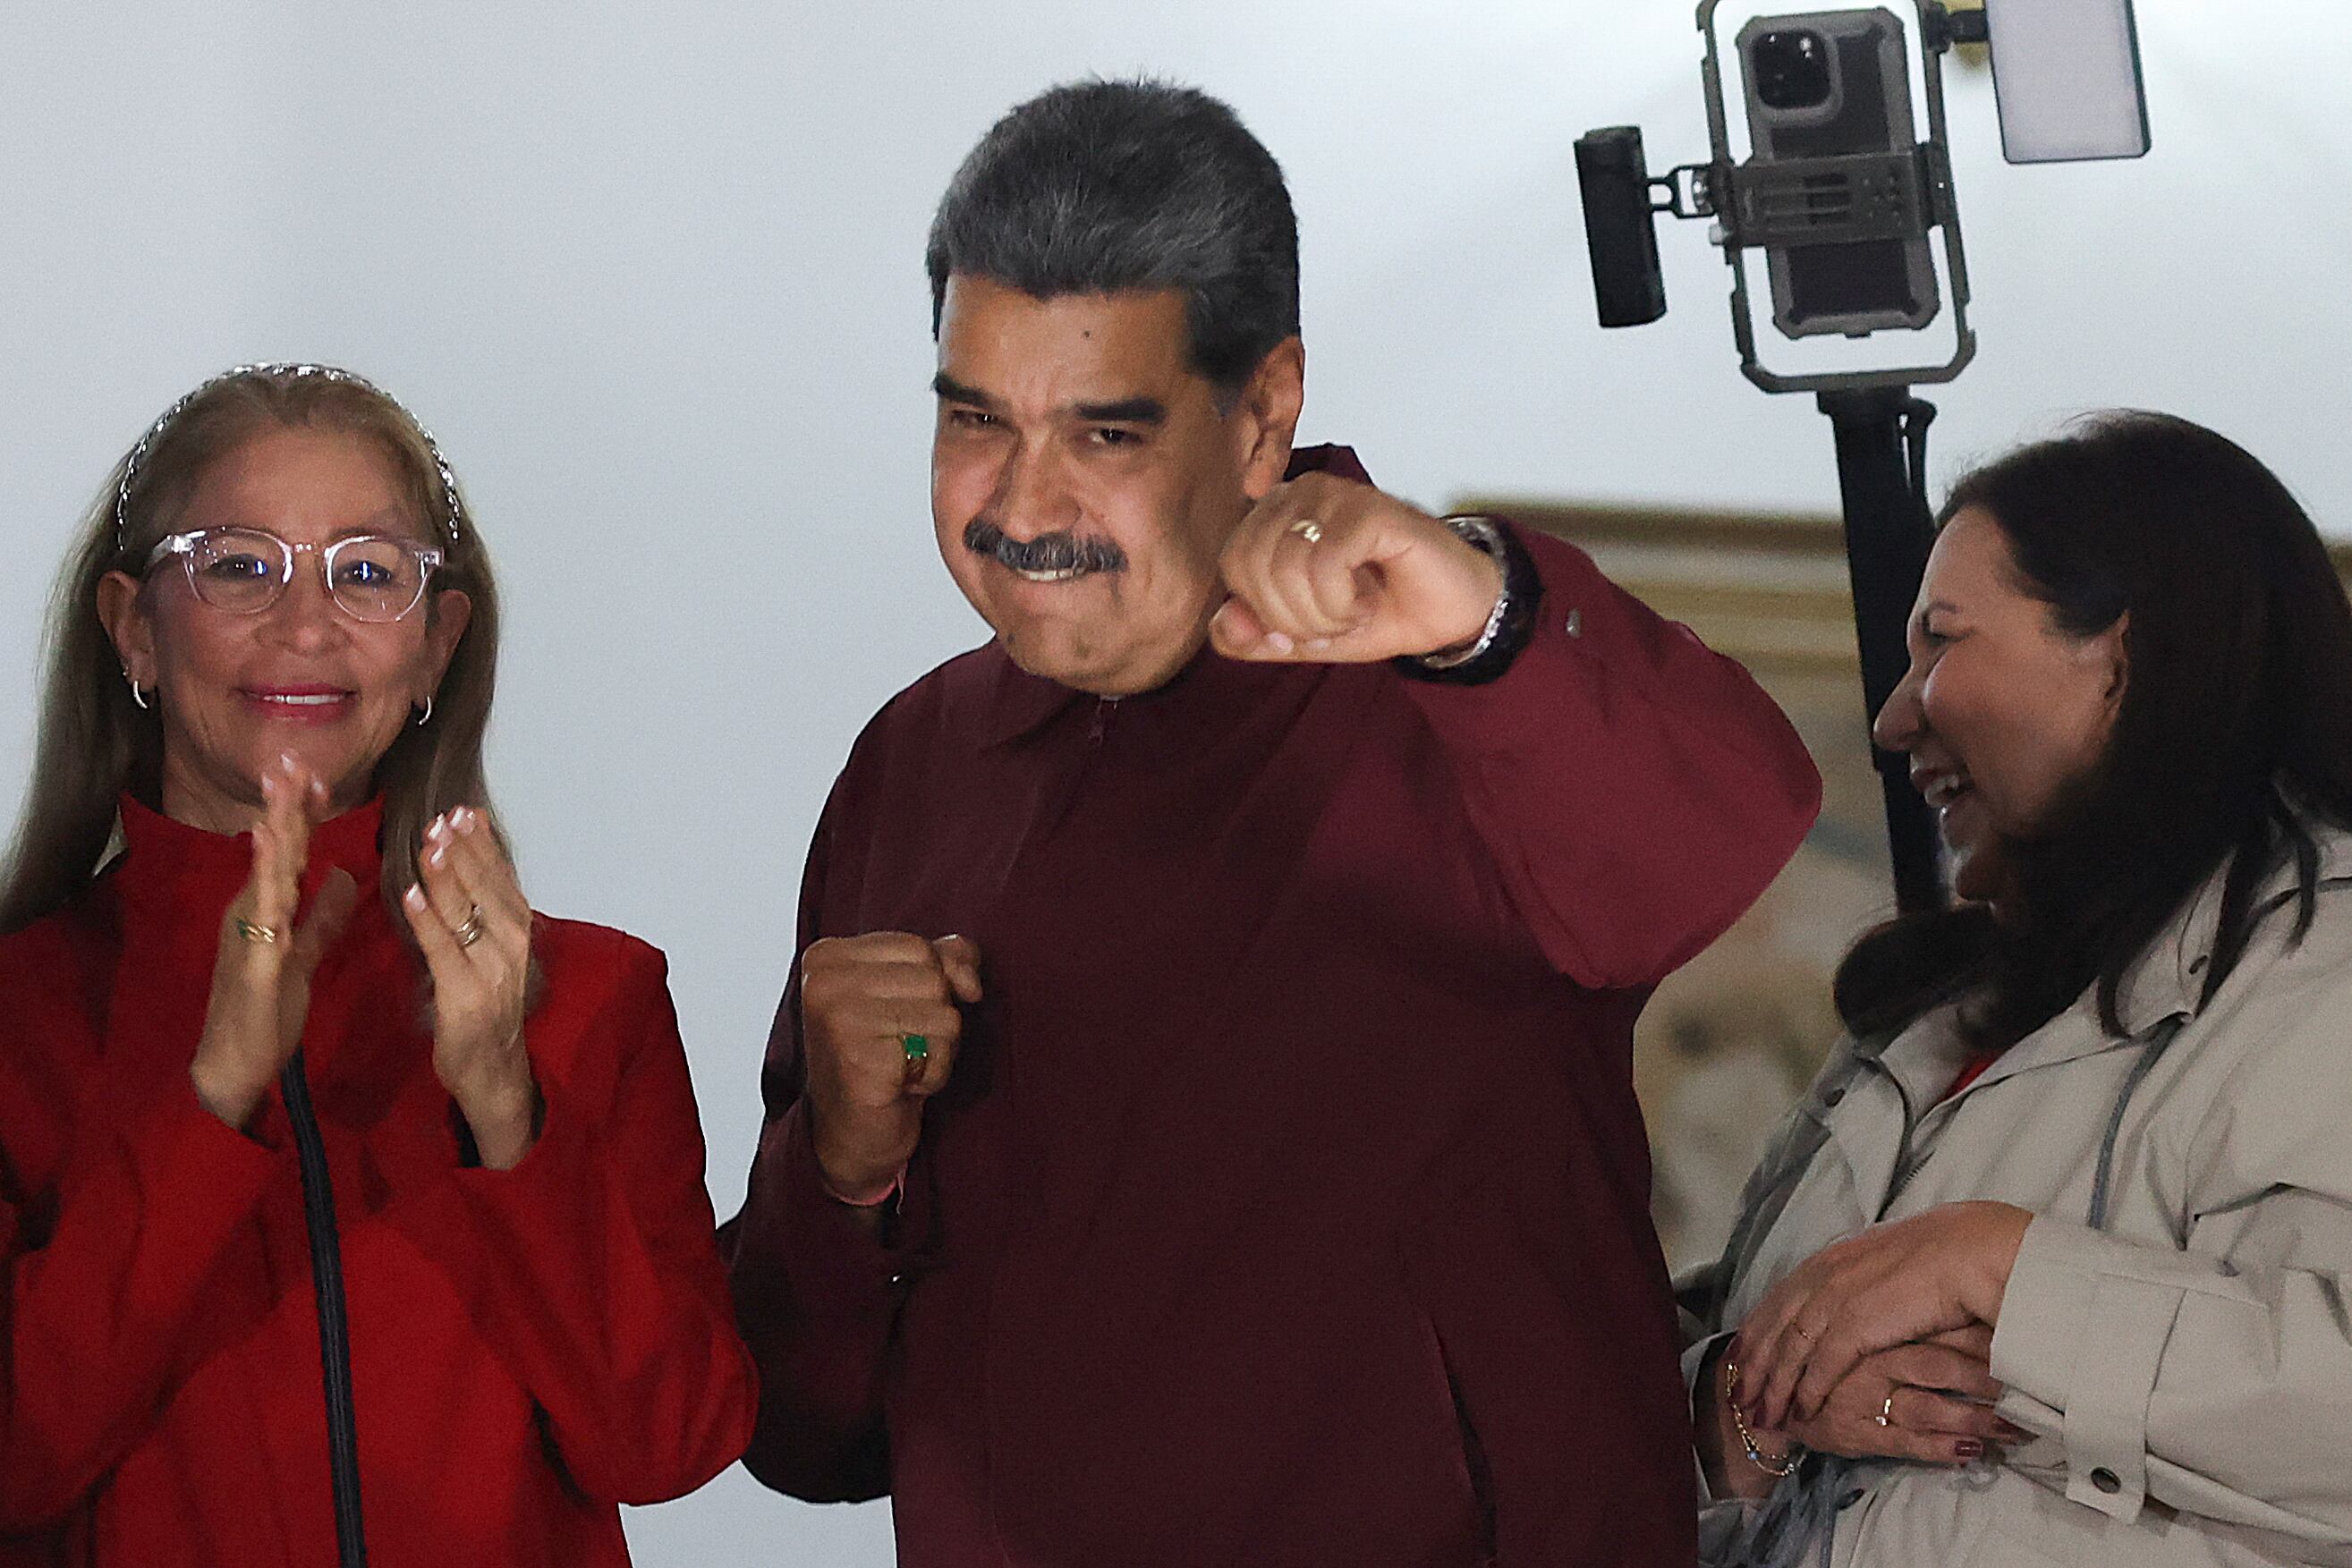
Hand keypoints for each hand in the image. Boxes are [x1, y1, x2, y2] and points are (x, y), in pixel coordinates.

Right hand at [188, 754, 359, 1130]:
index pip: (291, 852)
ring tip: (282, 782)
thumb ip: (322, 916)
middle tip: (292, 756)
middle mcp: (254, 909)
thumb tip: (342, 876)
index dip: (303, 815)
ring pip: (268, 868)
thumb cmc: (269, 1011)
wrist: (238, 1062)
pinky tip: (269, 841)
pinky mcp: (255, 954)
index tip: (317, 776)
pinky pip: (263, 908)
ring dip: (276, 824)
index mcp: (270, 909)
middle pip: (276, 849)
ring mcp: (250, 929)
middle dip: (285, 803)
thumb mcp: (305, 954)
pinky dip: (267, 872)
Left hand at [401, 806, 537, 1169]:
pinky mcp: (466, 998)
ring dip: (449, 877)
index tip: (467, 813)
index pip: (504, 880)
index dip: (486, 846)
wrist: (493, 1074)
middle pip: (489, 890)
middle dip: (466, 851)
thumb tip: (462, 871)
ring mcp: (493, 974)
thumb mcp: (492, 960)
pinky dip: (428, 922)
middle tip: (444, 818)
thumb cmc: (485, 1014)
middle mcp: (512, 950)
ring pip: (469, 915)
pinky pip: (445, 952)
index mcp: (519, 937)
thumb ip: (479, 920)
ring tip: (430, 843)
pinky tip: (411, 896)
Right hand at [799, 932, 982, 1200]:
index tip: (897, 1018)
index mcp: (826, 957)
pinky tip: (900, 1086)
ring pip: (944, 1014)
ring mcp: (838, 1020)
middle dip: (935, 1019)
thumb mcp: (907, 993)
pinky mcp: (860, 1060)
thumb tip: (970, 980)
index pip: (919, 947)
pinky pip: (938, 1052)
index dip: (933, 986)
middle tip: (898, 1047)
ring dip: (936, 1050)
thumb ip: (944, 962)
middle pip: (934, 978)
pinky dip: (933, 1076)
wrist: (850, 1135)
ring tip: (900, 1066)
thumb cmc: (881, 1058)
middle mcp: (824, 983)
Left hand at [1207, 473, 1501, 663]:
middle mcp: (1298, 493)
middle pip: (1252, 565)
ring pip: (1286, 567)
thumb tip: (1223, 623)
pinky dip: (1343, 601)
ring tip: (1354, 608)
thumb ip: (1255, 636)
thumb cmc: (1378, 611)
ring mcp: (1334, 495)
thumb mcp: (1304, 638)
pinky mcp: (1369, 508)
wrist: (1449, 613)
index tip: (1309, 623)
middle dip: (1292, 617)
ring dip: (1322, 613)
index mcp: (1272, 515)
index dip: (1266, 611)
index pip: (1232, 564)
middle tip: (1335, 619)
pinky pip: (1325, 563)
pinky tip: (1368, 600)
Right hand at [1705, 1324, 2025, 1498]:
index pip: (1938, 1323)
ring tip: (2022, 1430)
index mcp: (1871, 1319)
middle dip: (1992, 1380)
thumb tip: (1955, 1300)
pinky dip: (1943, 1449)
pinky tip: (1973, 1454)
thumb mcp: (1846, 1323)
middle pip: (1943, 1363)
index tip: (2029, 1338)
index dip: (1984, 1334)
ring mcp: (1866, 1394)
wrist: (1761, 1403)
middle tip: (2039, 1380)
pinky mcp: (1862, 1431)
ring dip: (1980, 1419)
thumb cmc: (1811, 1364)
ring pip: (1934, 1404)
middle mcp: (1871, 1356)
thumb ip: (1889, 1309)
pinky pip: (1909, 1442)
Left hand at [1732, 1201, 2033, 1431]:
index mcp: (1829, 1259)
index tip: (1741, 1358)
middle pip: (1773, 1329)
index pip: (1778, 1301)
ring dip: (1773, 1388)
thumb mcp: (1885, 1262)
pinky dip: (1808, 1391)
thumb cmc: (1942, 1255)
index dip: (1757, 1332)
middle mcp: (1822, 1277)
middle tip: (1737, 1398)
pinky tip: (1802, 1412)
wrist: (1970, 1252)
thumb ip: (1860, 1279)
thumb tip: (1856, 1294)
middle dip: (1752, 1366)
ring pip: (1789, 1352)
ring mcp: (1835, 1300)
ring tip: (1763, 1417)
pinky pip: (1820, 1367)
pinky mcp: (1855, 1325)